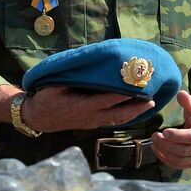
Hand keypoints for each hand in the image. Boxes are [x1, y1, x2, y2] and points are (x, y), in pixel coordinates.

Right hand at [22, 86, 155, 132]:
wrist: (37, 118)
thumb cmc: (44, 99)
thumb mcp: (53, 86)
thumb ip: (70, 78)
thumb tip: (85, 65)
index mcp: (82, 106)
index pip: (107, 100)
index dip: (123, 95)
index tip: (137, 89)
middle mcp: (90, 117)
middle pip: (118, 114)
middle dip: (136, 107)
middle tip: (152, 100)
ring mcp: (92, 122)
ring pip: (117, 120)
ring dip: (134, 113)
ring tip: (149, 105)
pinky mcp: (91, 124)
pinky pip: (112, 121)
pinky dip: (125, 117)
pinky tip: (134, 112)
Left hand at [151, 91, 190, 168]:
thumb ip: (189, 101)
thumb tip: (181, 94)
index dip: (178, 136)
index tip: (164, 131)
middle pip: (184, 151)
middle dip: (167, 144)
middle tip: (154, 135)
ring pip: (180, 160)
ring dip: (164, 152)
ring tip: (154, 142)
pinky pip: (178, 165)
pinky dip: (165, 159)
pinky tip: (157, 149)